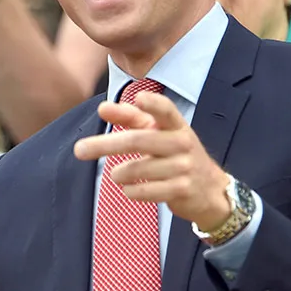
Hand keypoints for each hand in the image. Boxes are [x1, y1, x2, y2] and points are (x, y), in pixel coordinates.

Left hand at [73, 90, 231, 228]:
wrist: (210, 189)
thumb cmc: (176, 155)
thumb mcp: (159, 133)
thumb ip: (131, 119)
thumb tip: (102, 108)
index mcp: (176, 125)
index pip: (166, 110)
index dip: (153, 105)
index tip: (139, 99)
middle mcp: (182, 143)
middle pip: (138, 141)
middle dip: (105, 144)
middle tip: (79, 150)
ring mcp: (184, 167)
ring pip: (140, 169)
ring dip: (120, 173)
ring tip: (115, 175)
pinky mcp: (181, 189)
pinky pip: (147, 191)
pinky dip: (131, 191)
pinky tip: (128, 190)